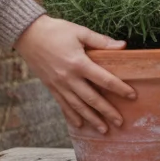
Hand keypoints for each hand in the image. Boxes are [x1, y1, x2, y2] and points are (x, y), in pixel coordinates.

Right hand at [14, 16, 135, 133]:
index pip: (104, 80)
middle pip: (92, 99)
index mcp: (79, 63)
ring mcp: (59, 84)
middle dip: (107, 112)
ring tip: (104, 130)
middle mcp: (69, 78)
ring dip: (91, 119)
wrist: (27, 34)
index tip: (132, 96)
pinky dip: (71, 116)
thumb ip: (101, 41)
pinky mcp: (50, 87)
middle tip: (120, 122)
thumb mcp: (80, 32)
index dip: (120, 88)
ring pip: (78, 106)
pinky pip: (63, 105)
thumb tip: (123, 45)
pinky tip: (80, 125)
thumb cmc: (55, 31)